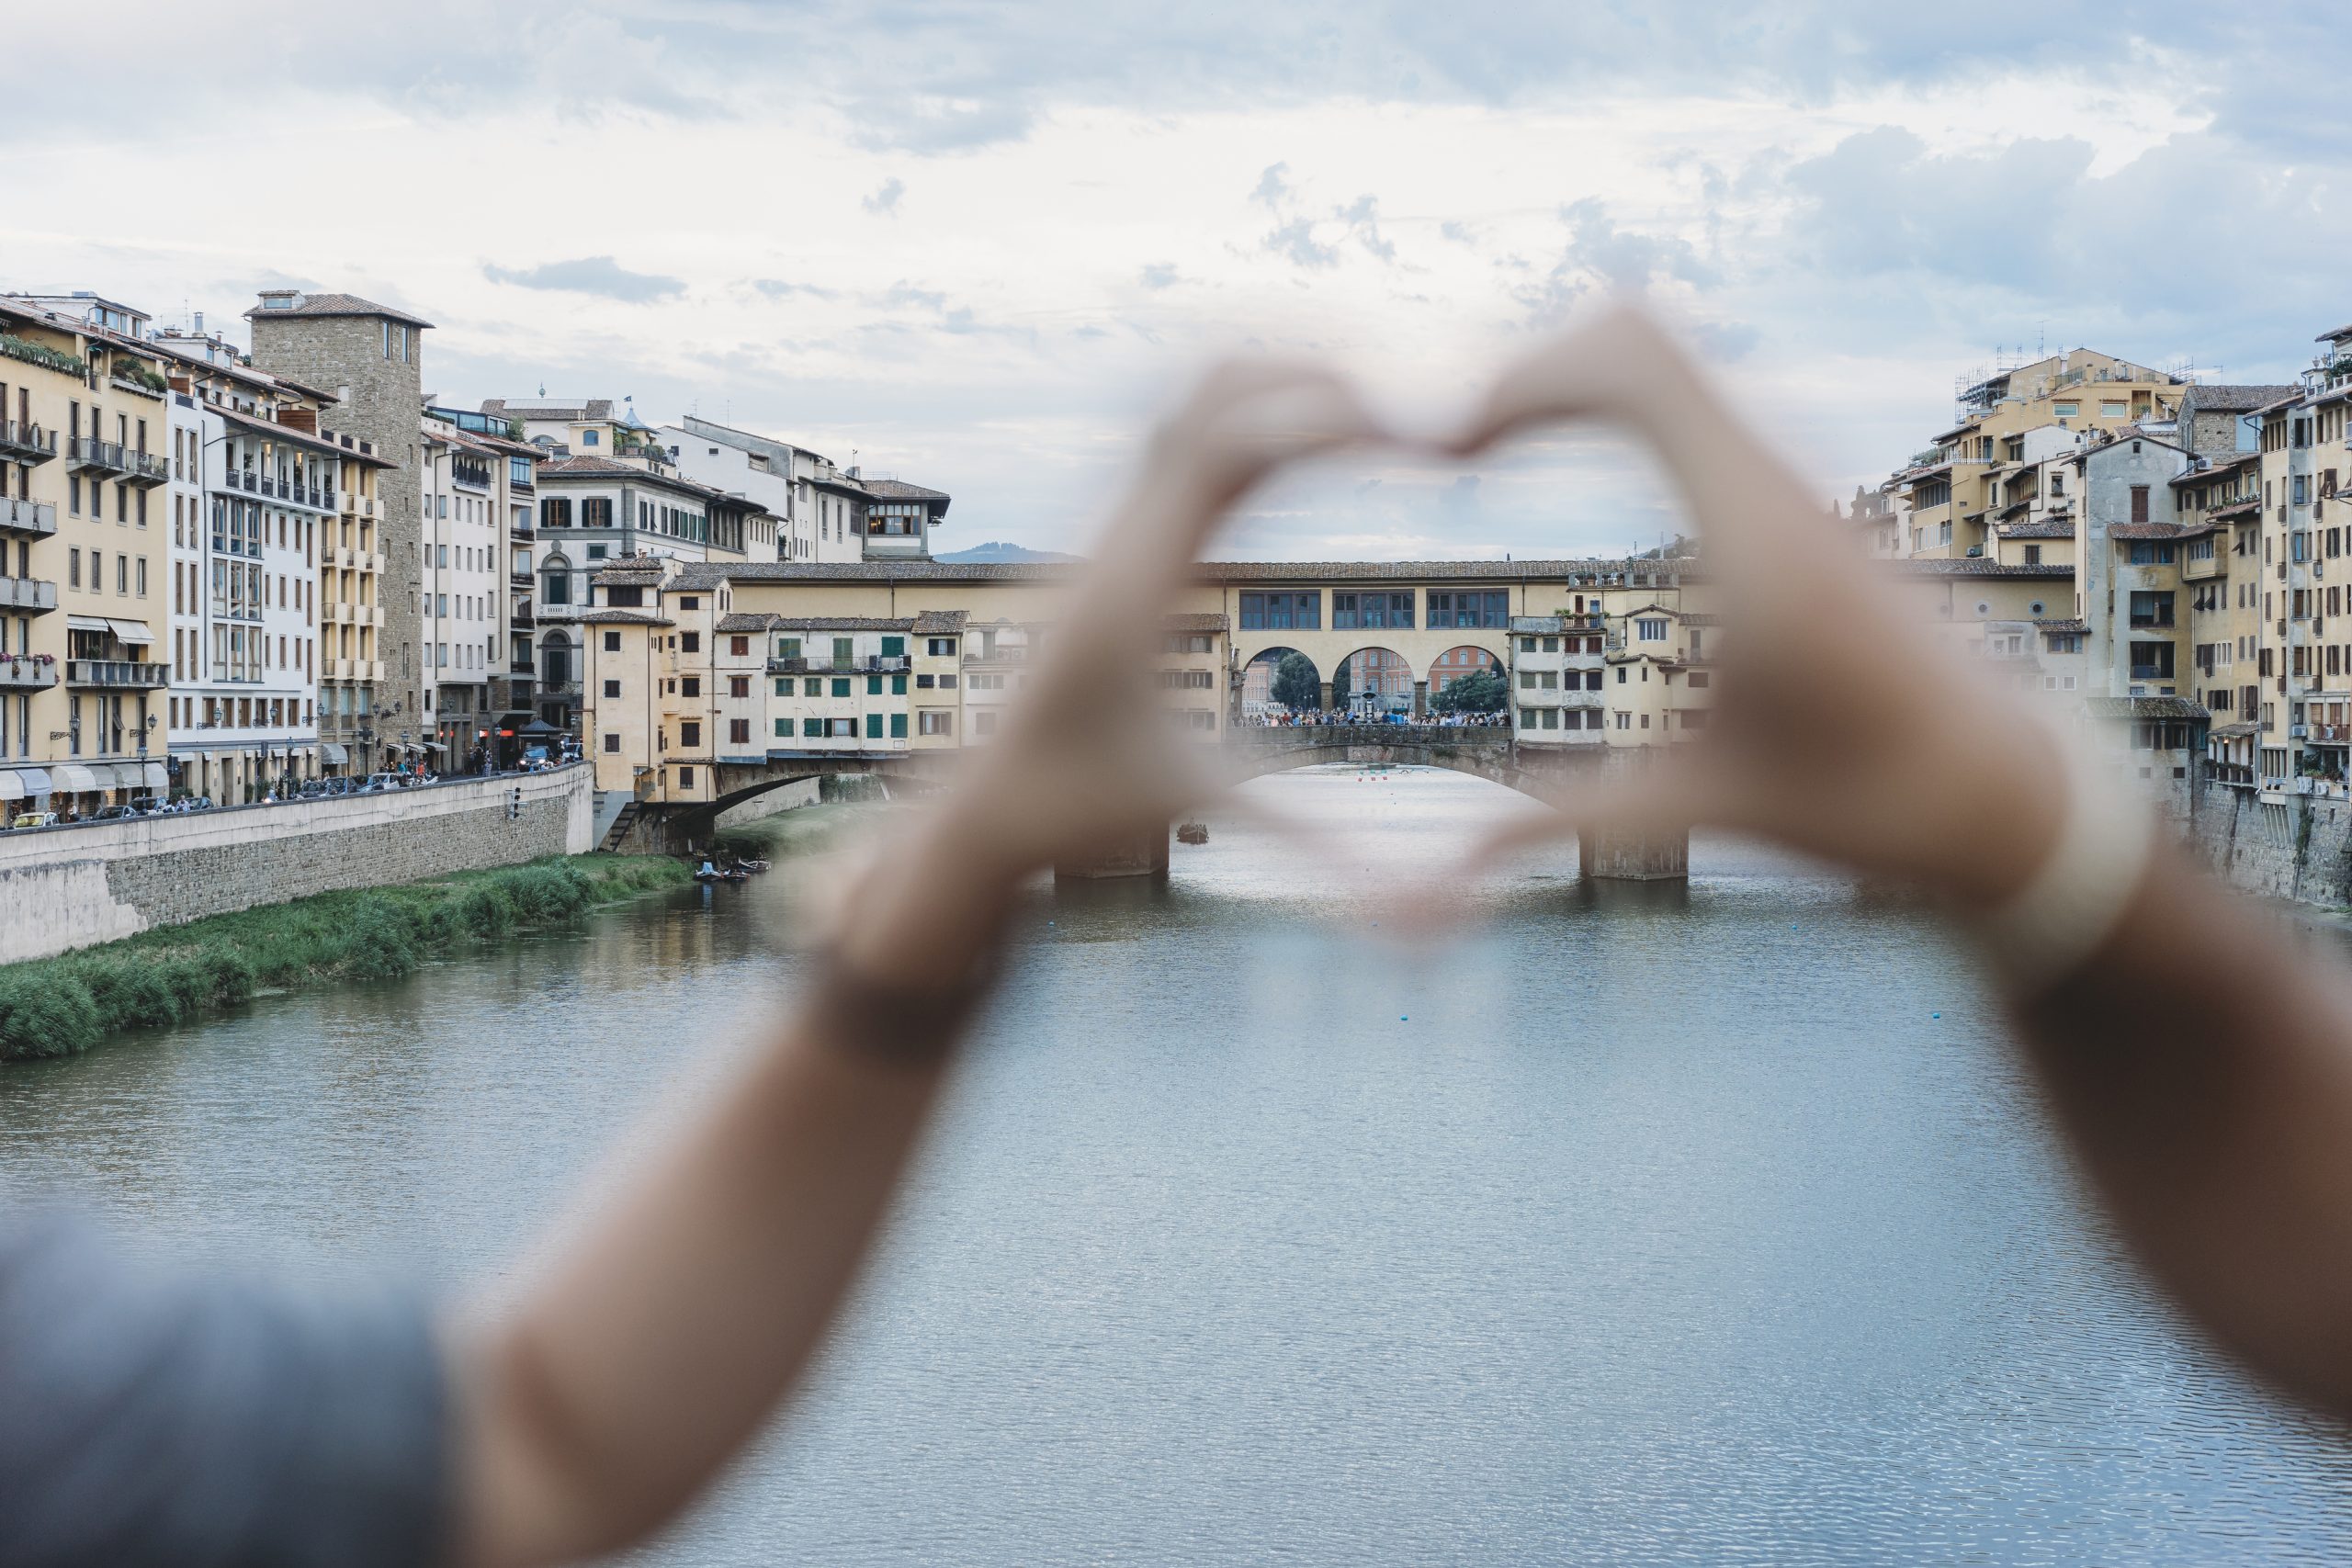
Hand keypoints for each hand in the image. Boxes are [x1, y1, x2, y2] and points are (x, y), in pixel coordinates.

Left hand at [825, 361, 1387, 980]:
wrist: (967, 809)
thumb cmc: (1073, 816)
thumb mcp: (1205, 821)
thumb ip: (1318, 855)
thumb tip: (1434, 920)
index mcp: (1131, 587)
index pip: (1225, 449)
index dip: (1327, 413)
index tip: (1422, 427)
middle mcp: (1109, 533)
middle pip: (1205, 384)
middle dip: (1316, 369)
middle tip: (1421, 400)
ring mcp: (1102, 522)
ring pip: (1184, 391)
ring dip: (1281, 372)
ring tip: (1384, 396)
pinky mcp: (1108, 531)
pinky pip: (1177, 426)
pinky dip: (1251, 402)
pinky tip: (1317, 424)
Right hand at [1445, 303, 2064, 907]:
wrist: (2020, 787)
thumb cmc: (1885, 806)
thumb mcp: (1715, 808)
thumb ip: (1573, 821)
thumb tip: (1446, 876)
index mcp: (1761, 547)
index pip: (1633, 373)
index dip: (1518, 382)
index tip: (1446, 457)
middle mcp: (1780, 486)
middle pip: (1636, 329)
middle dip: (1522, 368)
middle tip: (1452, 452)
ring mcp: (1792, 480)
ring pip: (1664, 350)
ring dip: (1562, 378)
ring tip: (1483, 454)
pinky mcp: (1793, 494)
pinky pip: (1688, 394)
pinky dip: (1604, 400)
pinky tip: (1556, 467)